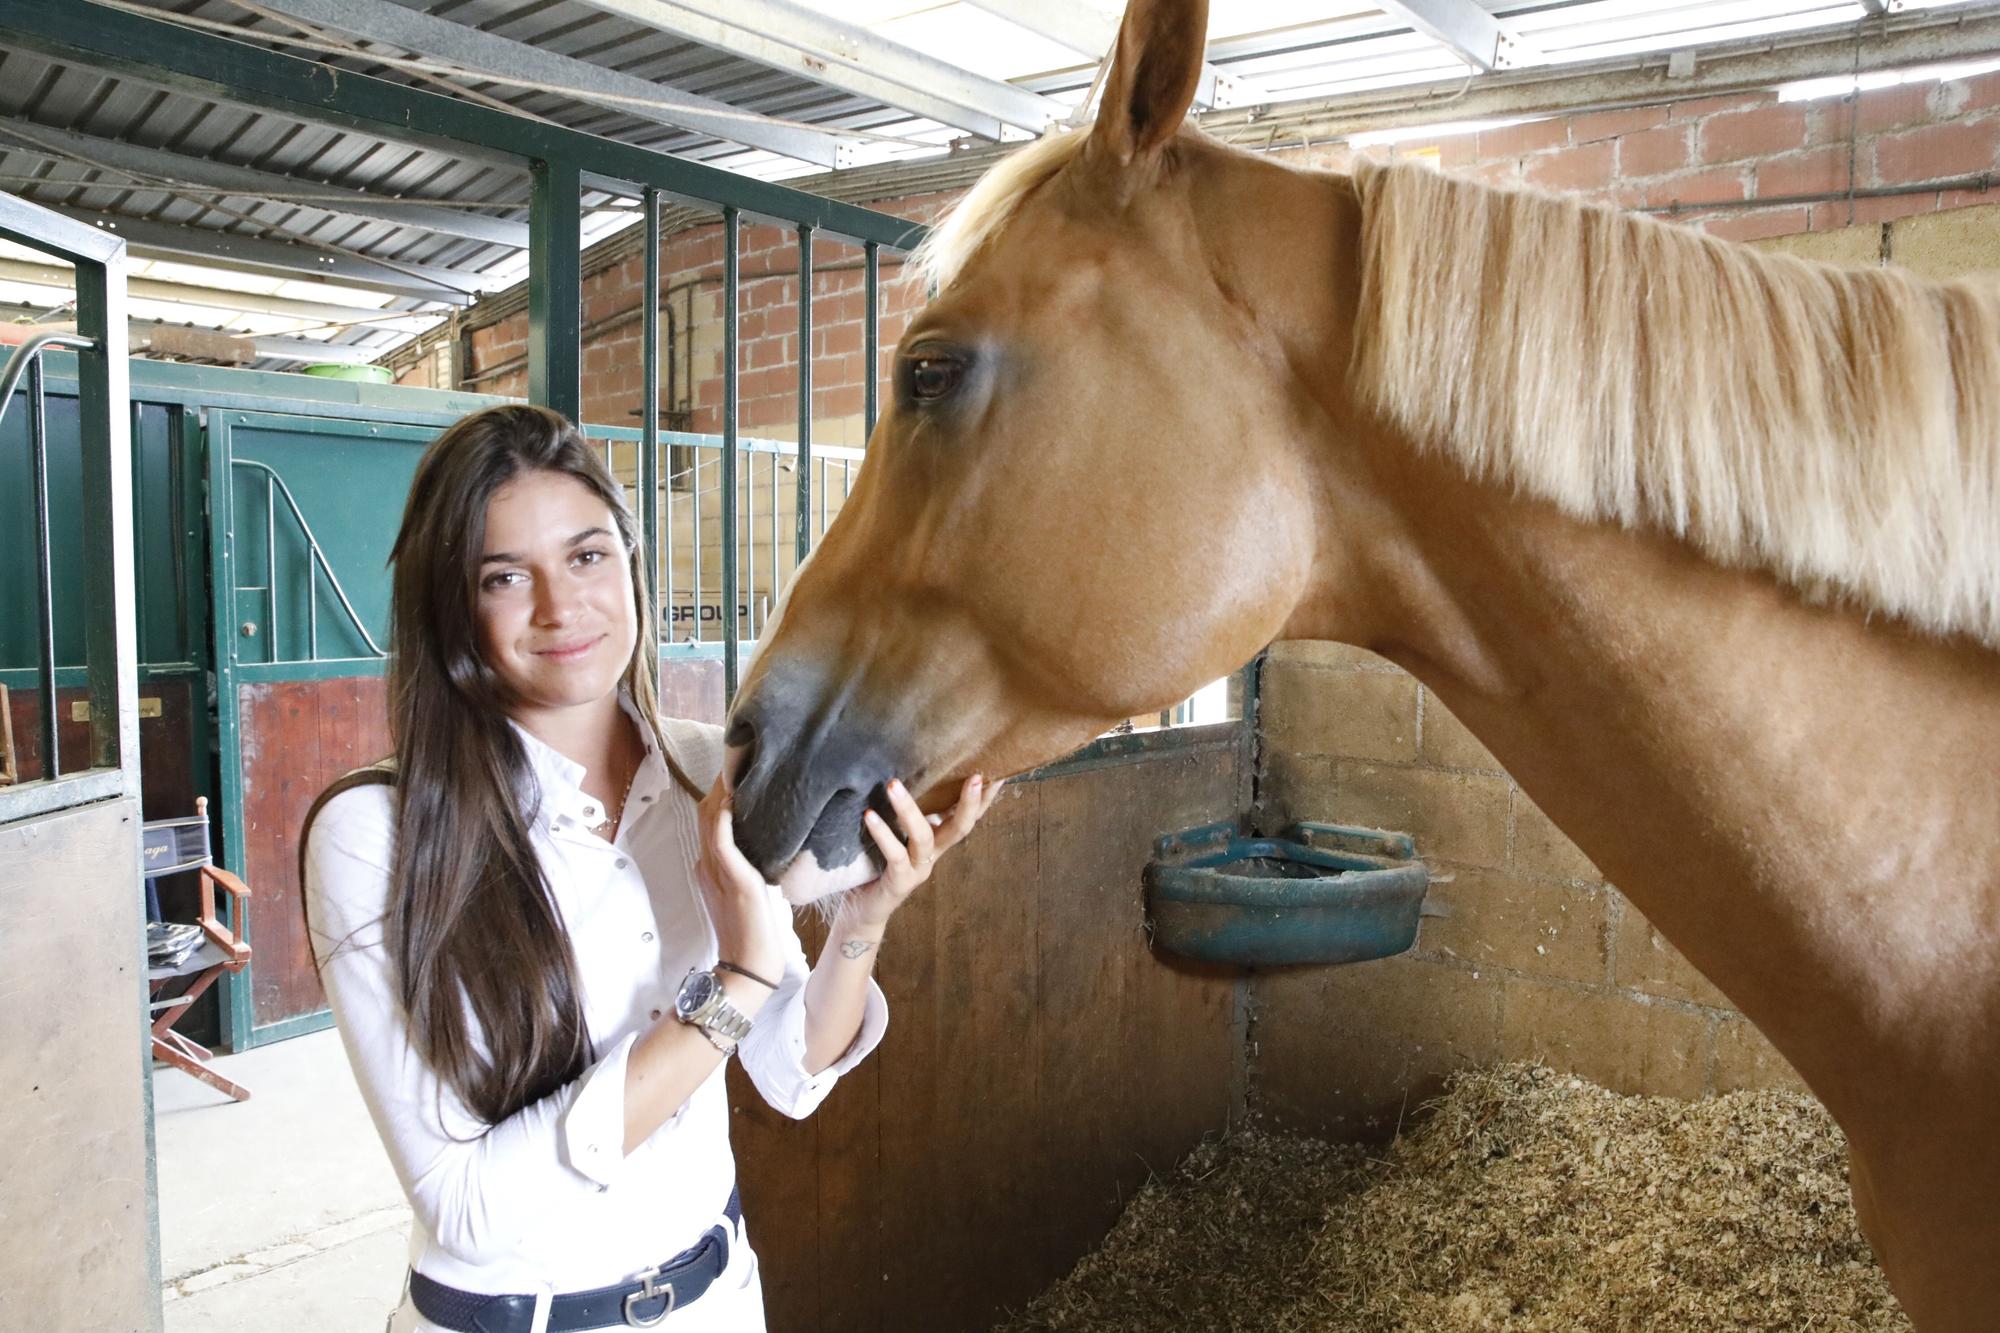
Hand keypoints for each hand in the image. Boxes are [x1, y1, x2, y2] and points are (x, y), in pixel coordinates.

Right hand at [695, 777, 786, 998]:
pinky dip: (724, 816)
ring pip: (710, 819)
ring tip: (737, 766)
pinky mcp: (733, 878)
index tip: (737, 771)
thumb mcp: (749, 892)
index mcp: (709, 867)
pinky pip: (721, 839)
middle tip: (739, 758)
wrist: (749, 966)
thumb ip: (749, 868)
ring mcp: (715, 871)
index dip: (720, 793)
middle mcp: (707, 865)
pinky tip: (735, 796)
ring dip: (721, 791)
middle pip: (706, 813)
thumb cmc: (755, 933)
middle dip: (720, 784)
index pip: (710, 820)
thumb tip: (765, 847)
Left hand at [845, 774, 1004, 929]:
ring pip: (923, 837)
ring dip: (908, 809)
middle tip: (976, 776)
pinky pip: (895, 855)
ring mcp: (919, 870)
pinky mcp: (899, 882)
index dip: (985, 799)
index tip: (998, 773)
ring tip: (893, 784)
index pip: (968, 817)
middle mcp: (934, 855)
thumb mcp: (895, 833)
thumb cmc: (876, 864)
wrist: (863, 909)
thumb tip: (900, 770)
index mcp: (938, 841)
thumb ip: (905, 812)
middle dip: (970, 803)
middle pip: (960, 828)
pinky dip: (882, 834)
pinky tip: (870, 815)